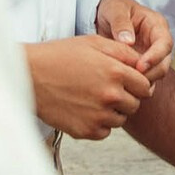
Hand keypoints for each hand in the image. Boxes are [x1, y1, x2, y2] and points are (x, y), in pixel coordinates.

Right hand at [26, 35, 154, 138]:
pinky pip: (105, 132)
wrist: (29, 75)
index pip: (145, 85)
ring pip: (121, 119)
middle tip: (107, 88)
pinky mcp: (85, 131)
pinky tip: (84, 108)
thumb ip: (122, 52)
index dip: (137, 82)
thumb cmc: (59, 55)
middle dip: (127, 96)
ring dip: (113, 110)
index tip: (127, 80)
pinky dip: (99, 123)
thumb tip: (142, 63)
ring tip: (92, 97)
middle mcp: (110, 95)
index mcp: (115, 72)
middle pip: (136, 104)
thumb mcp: (92, 43)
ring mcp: (98, 116)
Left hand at [94, 0, 174, 81]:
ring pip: (156, 74)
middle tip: (131, 79)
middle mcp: (158, 42)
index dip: (155, 57)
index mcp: (156, 25)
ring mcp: (151, 55)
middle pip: (164, 63)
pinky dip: (136, 84)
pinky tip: (123, 84)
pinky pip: (145, 79)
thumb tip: (128, 41)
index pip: (165, 44)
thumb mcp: (115, 9)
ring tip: (125, 83)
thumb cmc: (113, 7)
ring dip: (143, 81)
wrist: (105, 14)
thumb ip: (121, 23)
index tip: (140, 66)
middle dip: (150, 73)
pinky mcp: (143, 65)